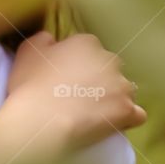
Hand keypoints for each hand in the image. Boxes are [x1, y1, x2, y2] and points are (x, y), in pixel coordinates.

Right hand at [0, 31, 144, 163]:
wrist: (40, 120)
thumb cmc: (30, 84)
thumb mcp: (28, 50)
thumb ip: (45, 39)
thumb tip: (54, 40)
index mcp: (87, 42)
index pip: (89, 49)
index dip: (78, 64)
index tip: (66, 77)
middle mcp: (110, 60)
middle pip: (110, 68)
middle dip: (100, 79)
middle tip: (79, 96)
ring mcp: (122, 86)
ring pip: (125, 90)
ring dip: (114, 98)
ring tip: (95, 113)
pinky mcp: (128, 111)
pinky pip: (136, 114)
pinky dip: (127, 119)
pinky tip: (112, 124)